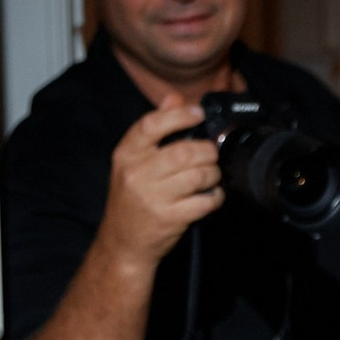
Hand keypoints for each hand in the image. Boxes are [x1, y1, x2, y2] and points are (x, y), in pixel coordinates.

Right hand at [98, 87, 222, 273]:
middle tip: (212, 153)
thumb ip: (153, 129)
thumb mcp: (132, 161)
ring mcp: (153, 198)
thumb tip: (173, 98)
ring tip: (212, 175)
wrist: (123, 241)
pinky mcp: (170, 219)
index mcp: (126, 154)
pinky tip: (212, 194)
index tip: (197, 112)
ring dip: (214, 173)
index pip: (150, 125)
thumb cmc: (132, 197)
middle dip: (207, 150)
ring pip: (198, 176)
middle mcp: (137, 174)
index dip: (178, 115)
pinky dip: (216, 196)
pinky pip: (204, 201)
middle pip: (182, 152)